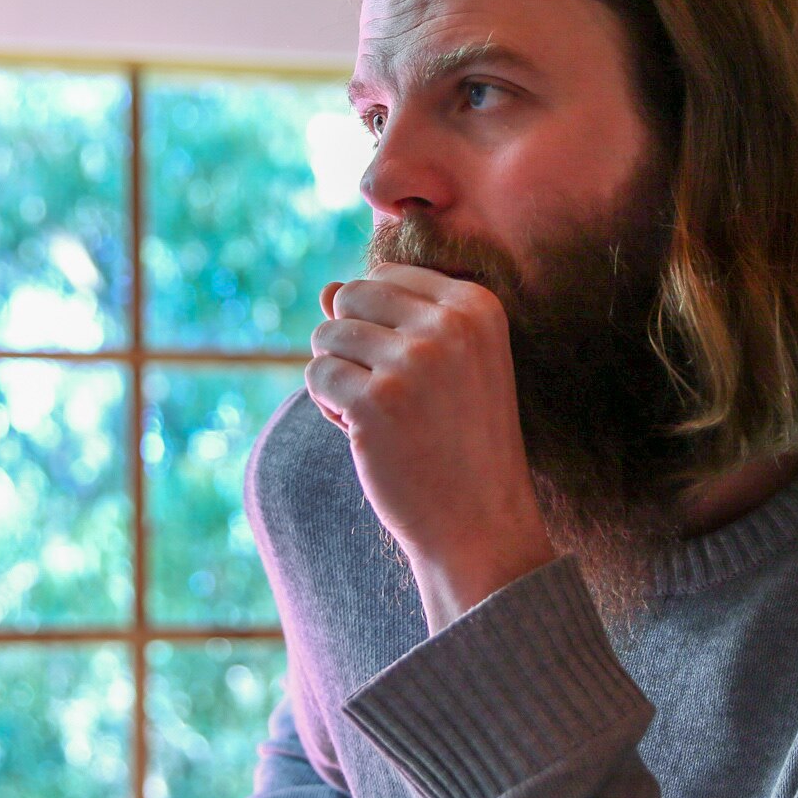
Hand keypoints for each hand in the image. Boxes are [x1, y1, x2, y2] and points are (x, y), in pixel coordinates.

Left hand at [310, 263, 555, 630]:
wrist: (480, 523)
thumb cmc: (460, 441)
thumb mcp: (446, 366)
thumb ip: (389, 319)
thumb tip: (324, 288)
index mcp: (477, 306)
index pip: (386, 274)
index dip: (379, 322)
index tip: (411, 369)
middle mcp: (448, 324)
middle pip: (351, 296)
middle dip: (350, 341)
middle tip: (385, 392)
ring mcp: (412, 362)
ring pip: (326, 334)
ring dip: (338, 377)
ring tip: (377, 416)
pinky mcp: (374, 402)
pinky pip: (316, 375)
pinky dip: (327, 407)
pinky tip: (363, 435)